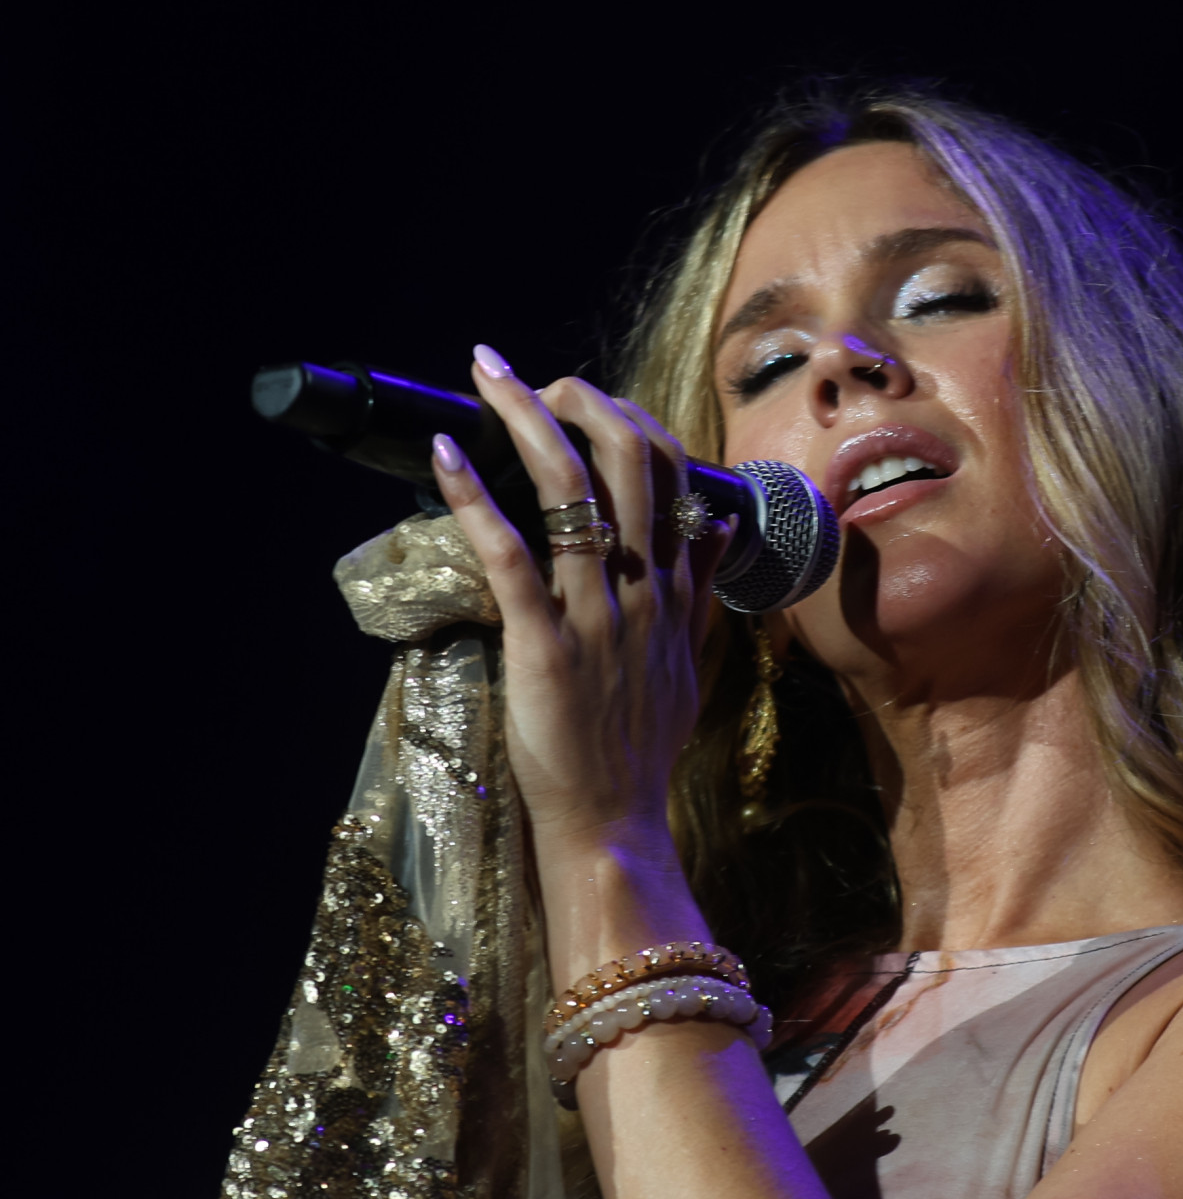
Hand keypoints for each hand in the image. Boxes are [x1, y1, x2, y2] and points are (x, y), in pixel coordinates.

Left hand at [430, 344, 731, 861]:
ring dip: (526, 421)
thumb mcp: (692, 661)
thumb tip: (721, 528)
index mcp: (676, 590)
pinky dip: (474, 497)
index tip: (590, 403)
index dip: (634, 422)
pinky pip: (509, 555)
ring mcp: (597, 615)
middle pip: (632, 462)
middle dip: (586, 401)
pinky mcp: (545, 644)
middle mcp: (644, 590)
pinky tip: (444, 455)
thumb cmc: (641, 746)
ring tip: (492, 377)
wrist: (617, 821)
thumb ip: (703, 591)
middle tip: (539, 378)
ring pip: (572, 492)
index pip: (676, 476)